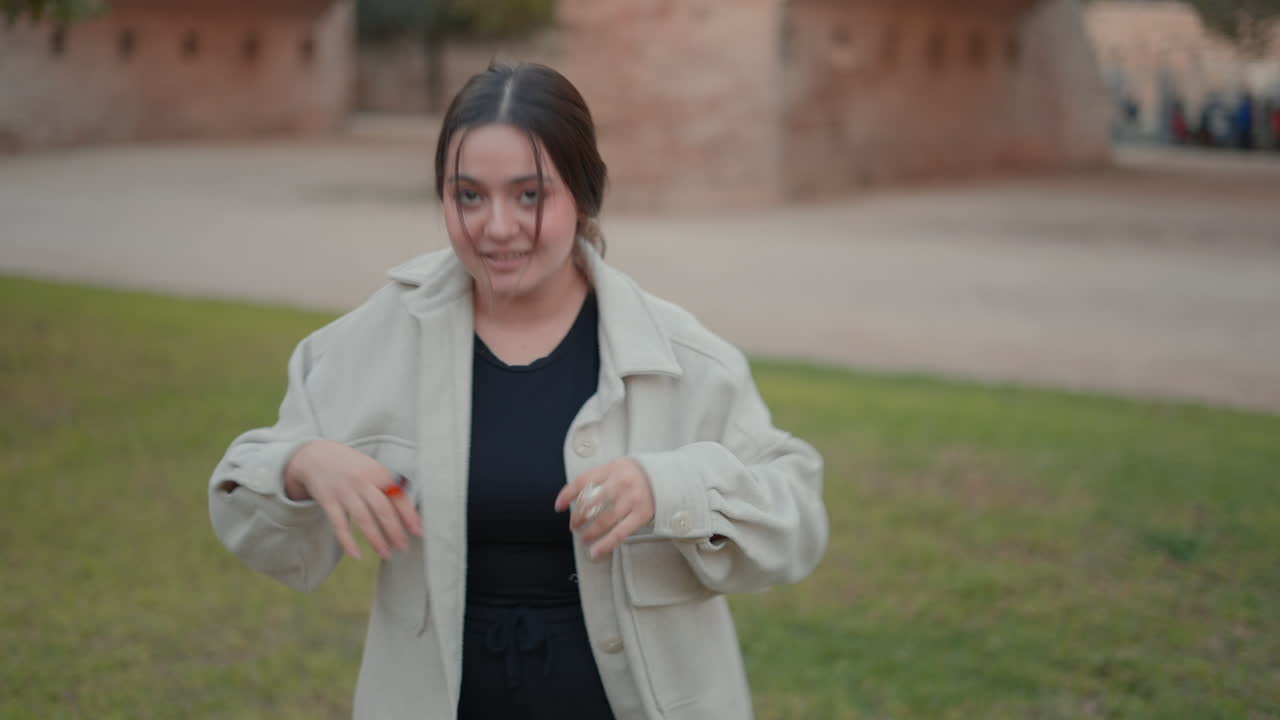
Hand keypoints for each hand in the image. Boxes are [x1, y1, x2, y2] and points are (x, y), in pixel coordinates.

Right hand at [284, 439, 422, 560]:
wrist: (317, 455)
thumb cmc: (352, 465)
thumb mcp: (372, 468)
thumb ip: (388, 485)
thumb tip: (409, 510)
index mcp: (378, 473)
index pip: (398, 496)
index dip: (409, 515)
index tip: (418, 531)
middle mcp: (362, 482)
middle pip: (382, 509)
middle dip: (395, 531)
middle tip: (403, 547)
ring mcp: (345, 492)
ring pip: (363, 519)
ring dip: (376, 539)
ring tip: (386, 554)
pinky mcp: (328, 501)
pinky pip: (339, 525)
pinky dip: (348, 541)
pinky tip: (356, 555)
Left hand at [555, 458, 654, 559]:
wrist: (668, 477)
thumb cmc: (636, 475)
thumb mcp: (617, 468)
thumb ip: (599, 478)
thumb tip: (575, 498)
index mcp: (611, 468)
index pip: (582, 481)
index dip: (567, 495)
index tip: (558, 507)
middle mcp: (620, 482)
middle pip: (590, 502)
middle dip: (577, 517)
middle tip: (574, 525)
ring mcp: (631, 499)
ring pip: (603, 520)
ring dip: (589, 532)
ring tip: (583, 538)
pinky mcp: (641, 514)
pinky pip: (620, 533)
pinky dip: (605, 544)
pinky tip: (595, 552)